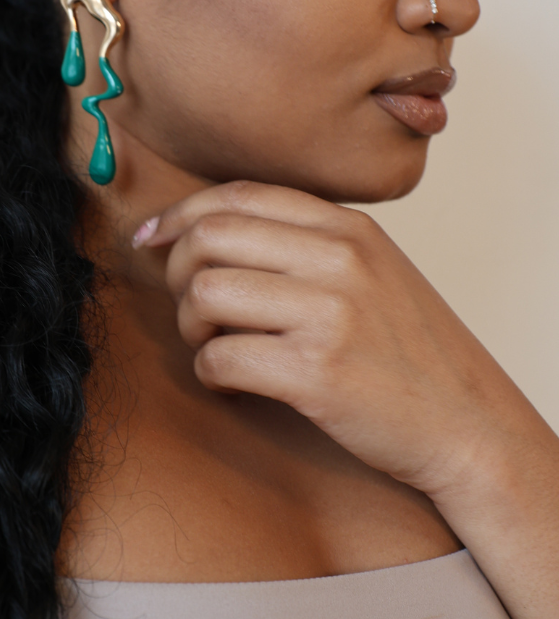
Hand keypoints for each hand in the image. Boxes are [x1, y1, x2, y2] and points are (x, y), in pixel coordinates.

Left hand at [134, 180, 530, 503]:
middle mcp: (338, 258)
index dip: (180, 214)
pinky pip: (218, 357)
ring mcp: (329, 313)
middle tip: (192, 308)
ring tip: (215, 345)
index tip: (151, 239)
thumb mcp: (372, 270)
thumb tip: (206, 231)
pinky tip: (232, 382)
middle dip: (177, 272)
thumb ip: (305, 243)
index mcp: (347, 227)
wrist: (467, 423)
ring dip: (190, 325)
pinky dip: (209, 372)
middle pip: (208, 237)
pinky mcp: (316, 373)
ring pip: (204, 293)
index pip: (237, 196)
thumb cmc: (408, 351)